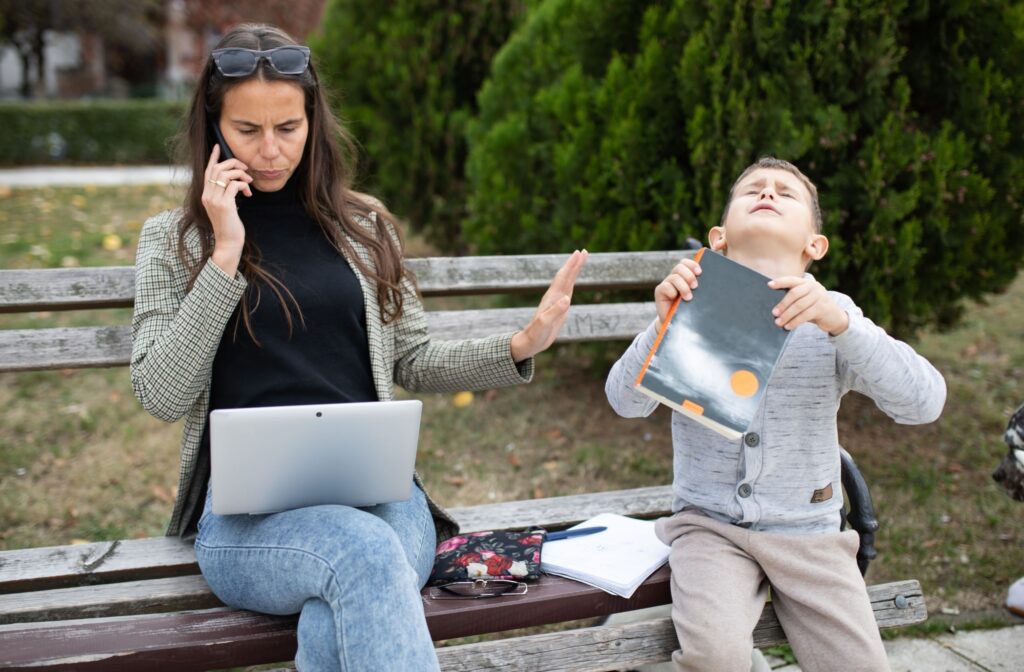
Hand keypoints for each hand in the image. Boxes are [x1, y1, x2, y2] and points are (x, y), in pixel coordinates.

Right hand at [202, 144, 253, 275]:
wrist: (228, 243)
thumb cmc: (230, 226)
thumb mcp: (225, 208)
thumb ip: (225, 195)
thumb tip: (235, 184)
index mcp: (206, 195)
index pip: (207, 171)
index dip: (213, 158)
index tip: (218, 146)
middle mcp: (207, 196)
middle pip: (217, 169)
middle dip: (233, 164)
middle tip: (246, 170)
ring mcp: (214, 200)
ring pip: (225, 175)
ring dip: (240, 175)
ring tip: (249, 183)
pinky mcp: (224, 205)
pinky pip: (234, 185)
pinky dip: (243, 185)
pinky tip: (248, 193)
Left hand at [510, 250, 588, 361]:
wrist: (529, 343)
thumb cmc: (535, 335)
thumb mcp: (544, 324)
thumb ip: (554, 312)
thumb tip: (567, 299)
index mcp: (552, 298)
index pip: (563, 278)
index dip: (571, 266)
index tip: (579, 253)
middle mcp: (554, 297)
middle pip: (566, 276)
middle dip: (574, 264)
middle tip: (584, 251)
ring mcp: (556, 302)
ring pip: (567, 282)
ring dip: (574, 270)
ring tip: (581, 260)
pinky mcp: (559, 308)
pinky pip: (567, 291)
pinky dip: (571, 282)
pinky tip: (573, 281)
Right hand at [654, 258, 701, 326]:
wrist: (675, 323)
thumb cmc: (689, 309)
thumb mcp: (696, 298)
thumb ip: (700, 289)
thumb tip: (713, 282)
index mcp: (683, 276)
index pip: (685, 263)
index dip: (692, 265)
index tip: (700, 272)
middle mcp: (674, 278)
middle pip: (679, 267)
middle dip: (689, 276)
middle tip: (695, 286)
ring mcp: (666, 284)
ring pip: (674, 277)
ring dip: (683, 287)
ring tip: (689, 297)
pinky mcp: (659, 292)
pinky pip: (666, 286)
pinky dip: (672, 292)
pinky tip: (675, 299)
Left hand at [768, 276, 848, 334]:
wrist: (835, 317)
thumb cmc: (814, 308)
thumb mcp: (806, 300)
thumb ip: (794, 300)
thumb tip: (775, 309)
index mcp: (807, 283)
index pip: (792, 280)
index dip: (780, 282)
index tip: (769, 285)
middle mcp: (814, 287)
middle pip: (794, 294)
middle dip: (783, 304)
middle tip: (774, 313)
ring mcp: (819, 296)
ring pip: (799, 306)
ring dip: (787, 315)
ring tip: (778, 322)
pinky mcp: (823, 308)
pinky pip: (805, 315)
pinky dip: (795, 321)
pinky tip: (788, 326)